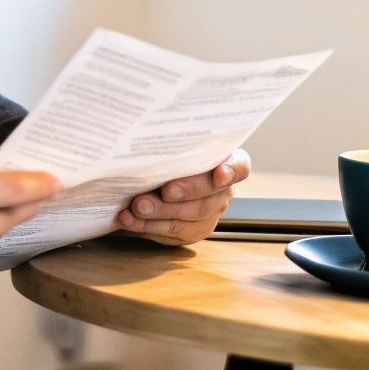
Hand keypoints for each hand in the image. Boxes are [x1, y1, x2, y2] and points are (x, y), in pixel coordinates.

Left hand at [115, 149, 250, 245]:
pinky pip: (170, 234)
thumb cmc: (166, 154)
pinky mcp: (190, 233)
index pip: (240, 168)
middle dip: (185, 194)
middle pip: (210, 198)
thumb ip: (174, 144)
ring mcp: (208, 215)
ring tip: (136, 206)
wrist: (154, 177)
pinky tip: (128, 220)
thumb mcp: (174, 144)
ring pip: (188, 221)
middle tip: (164, 191)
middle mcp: (222, 192)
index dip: (231, 172)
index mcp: (226, 163)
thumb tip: (154, 135)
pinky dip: (145, 227)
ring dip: (159, 213)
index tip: (218, 174)